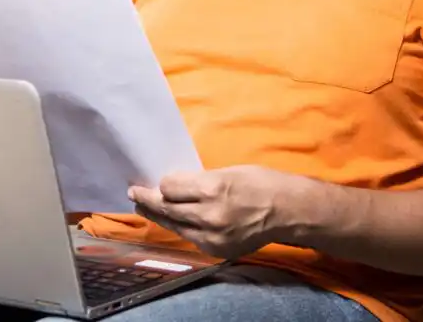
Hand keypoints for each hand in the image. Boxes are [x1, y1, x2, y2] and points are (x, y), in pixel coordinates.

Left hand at [128, 165, 297, 260]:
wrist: (289, 211)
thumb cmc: (260, 183)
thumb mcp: (227, 172)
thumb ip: (198, 180)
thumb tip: (172, 185)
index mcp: (212, 188)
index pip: (169, 188)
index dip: (162, 183)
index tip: (158, 180)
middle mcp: (209, 214)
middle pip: (166, 208)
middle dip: (147, 200)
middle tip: (133, 193)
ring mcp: (213, 236)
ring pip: (174, 226)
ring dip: (158, 216)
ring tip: (144, 208)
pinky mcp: (218, 250)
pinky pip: (191, 238)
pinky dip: (181, 229)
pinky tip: (174, 222)